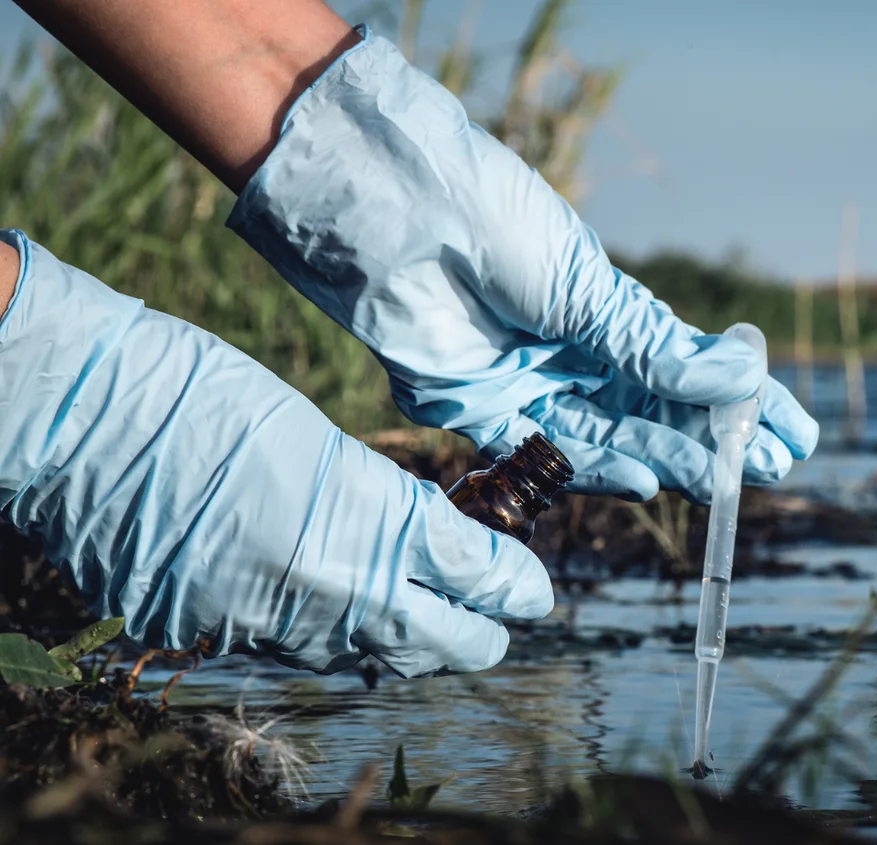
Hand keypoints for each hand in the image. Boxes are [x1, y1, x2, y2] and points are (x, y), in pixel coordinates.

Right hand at [0, 230, 552, 676]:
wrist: (84, 418)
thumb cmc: (205, 394)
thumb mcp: (320, 438)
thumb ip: (382, 504)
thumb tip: (428, 545)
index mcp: (374, 522)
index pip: (479, 577)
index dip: (517, 585)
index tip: (534, 589)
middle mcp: (333, 591)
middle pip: (445, 645)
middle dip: (481, 632)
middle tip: (496, 613)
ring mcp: (271, 625)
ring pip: (373, 659)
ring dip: (409, 641)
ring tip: (426, 615)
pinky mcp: (214, 637)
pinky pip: (297, 654)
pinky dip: (331, 636)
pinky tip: (334, 610)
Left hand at [229, 27, 818, 504]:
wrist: (399, 215)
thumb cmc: (497, 224)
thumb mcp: (588, 288)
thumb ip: (655, 348)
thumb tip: (744, 378)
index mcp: (604, 310)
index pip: (689, 367)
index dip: (743, 401)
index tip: (795, 430)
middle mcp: (572, 352)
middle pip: (657, 411)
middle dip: (717, 440)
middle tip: (772, 469)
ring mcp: (529, 384)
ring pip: (613, 438)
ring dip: (670, 460)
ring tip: (724, 480)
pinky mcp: (480, 412)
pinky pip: (549, 454)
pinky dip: (600, 470)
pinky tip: (650, 482)